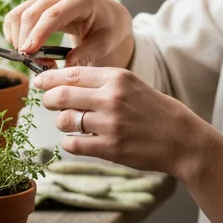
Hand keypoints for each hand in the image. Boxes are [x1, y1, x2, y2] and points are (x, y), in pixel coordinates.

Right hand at [3, 0, 134, 68]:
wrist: (107, 15)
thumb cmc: (108, 29)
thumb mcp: (104, 43)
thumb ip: (86, 55)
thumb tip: (66, 68)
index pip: (53, 15)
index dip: (38, 33)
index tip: (28, 52)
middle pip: (32, 13)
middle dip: (25, 40)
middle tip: (31, 64)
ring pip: (19, 13)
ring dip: (18, 38)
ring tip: (32, 59)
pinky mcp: (38, 1)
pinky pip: (16, 15)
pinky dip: (14, 32)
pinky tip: (25, 48)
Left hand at [34, 66, 217, 176]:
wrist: (183, 140)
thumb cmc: (158, 112)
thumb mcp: (133, 86)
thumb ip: (103, 83)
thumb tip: (67, 83)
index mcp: (118, 78)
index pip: (72, 73)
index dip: (49, 78)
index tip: (39, 82)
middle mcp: (112, 98)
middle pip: (61, 96)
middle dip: (48, 100)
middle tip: (48, 103)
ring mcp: (110, 124)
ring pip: (64, 121)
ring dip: (62, 123)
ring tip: (71, 124)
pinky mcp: (110, 148)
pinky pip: (73, 144)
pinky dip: (70, 143)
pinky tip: (79, 141)